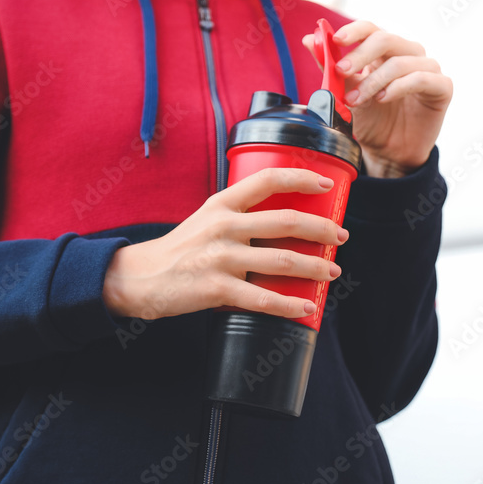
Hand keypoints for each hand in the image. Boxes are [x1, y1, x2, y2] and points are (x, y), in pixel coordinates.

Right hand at [103, 168, 349, 320]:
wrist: (141, 278)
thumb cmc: (180, 249)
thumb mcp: (206, 218)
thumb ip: (238, 215)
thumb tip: (282, 220)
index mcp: (222, 203)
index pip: (268, 179)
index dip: (302, 177)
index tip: (326, 182)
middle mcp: (224, 226)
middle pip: (286, 221)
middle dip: (322, 229)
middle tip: (341, 236)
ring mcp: (221, 257)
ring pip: (282, 261)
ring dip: (315, 267)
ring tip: (333, 271)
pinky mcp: (217, 288)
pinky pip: (263, 298)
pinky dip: (289, 304)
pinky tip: (305, 305)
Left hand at [303, 20, 452, 177]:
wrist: (390, 153)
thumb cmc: (371, 120)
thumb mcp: (347, 93)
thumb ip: (331, 68)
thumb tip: (309, 39)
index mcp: (385, 51)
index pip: (371, 29)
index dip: (354, 31)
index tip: (336, 40)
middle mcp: (409, 54)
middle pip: (385, 39)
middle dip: (360, 55)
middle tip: (340, 72)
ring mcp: (428, 69)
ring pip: (399, 63)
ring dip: (373, 81)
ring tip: (356, 100)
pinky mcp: (442, 88)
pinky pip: (421, 78)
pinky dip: (398, 87)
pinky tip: (383, 99)